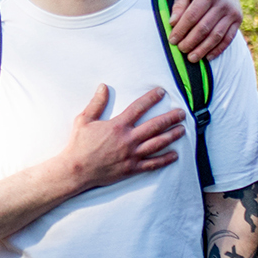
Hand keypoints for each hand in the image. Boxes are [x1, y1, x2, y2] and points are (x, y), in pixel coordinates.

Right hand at [63, 85, 185, 189]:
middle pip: (155, 126)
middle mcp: (128, 139)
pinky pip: (152, 164)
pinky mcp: (131, 168)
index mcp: (118, 126)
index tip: (161, 92)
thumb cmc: (78, 145)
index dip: (151, 98)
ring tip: (182, 130)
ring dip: (171, 136)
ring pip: (157, 143)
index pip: (139, 108)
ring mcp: (131, 155)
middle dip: (170, 118)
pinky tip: (174, 155)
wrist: (76, 170)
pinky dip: (164, 159)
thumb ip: (96, 103)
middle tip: (181, 113)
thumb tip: (103, 87)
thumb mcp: (84, 120)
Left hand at [168, 0, 243, 62]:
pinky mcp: (238, 19)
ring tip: (191, 58)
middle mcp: (222, 3)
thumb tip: (172, 22)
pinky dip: (218, 50)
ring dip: (203, 49)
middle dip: (191, 42)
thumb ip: (179, 3)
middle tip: (181, 50)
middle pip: (204, 28)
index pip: (192, 16)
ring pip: (216, 36)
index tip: (172, 40)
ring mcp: (232, 12)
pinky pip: (228, 38)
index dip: (181, 30)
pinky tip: (207, 57)